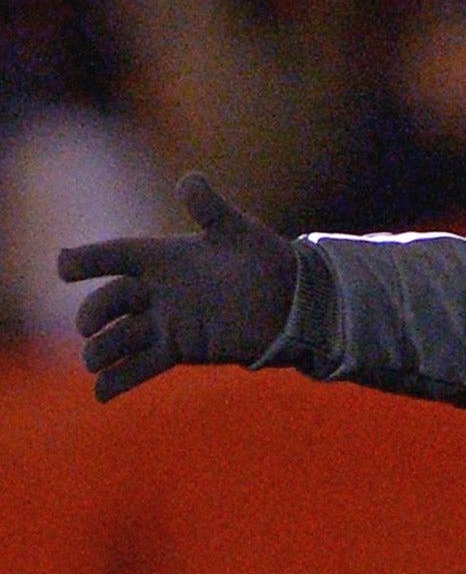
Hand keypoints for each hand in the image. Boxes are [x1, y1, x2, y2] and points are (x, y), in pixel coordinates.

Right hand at [57, 173, 296, 401]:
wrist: (293, 299)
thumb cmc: (264, 259)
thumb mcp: (237, 231)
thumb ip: (210, 208)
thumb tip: (189, 179)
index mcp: (161, 257)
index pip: (115, 256)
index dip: (88, 260)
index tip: (65, 266)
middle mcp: (156, 290)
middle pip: (111, 301)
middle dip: (95, 312)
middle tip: (89, 325)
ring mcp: (165, 322)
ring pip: (121, 337)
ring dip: (102, 350)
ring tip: (92, 362)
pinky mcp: (180, 349)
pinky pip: (142, 366)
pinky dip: (120, 379)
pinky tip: (102, 393)